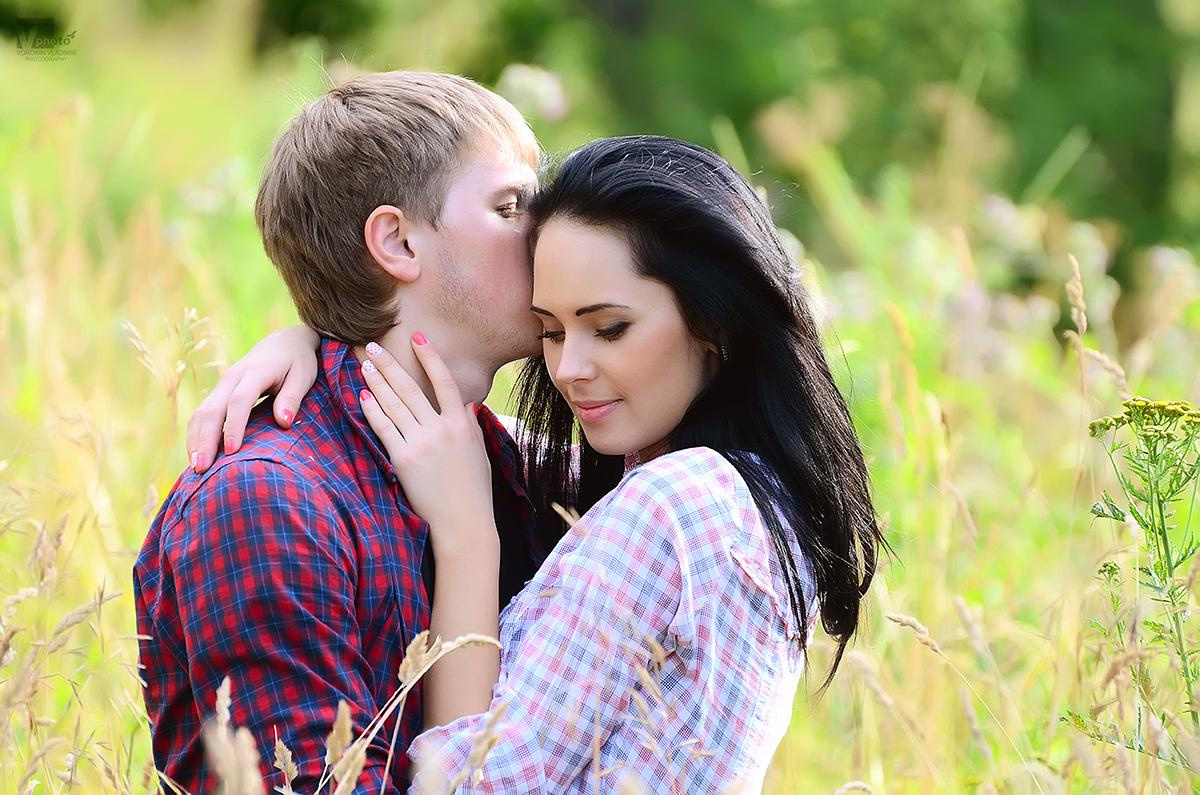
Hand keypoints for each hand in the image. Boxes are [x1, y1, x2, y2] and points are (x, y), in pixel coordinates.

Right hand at [186, 325, 319, 471]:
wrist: (284, 342)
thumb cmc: (297, 362)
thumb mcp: (303, 376)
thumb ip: (292, 398)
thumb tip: (284, 422)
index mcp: (255, 372)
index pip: (239, 401)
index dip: (234, 426)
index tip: (231, 451)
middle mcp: (232, 377)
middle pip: (212, 409)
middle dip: (205, 440)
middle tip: (202, 469)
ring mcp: (222, 384)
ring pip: (201, 412)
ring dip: (195, 439)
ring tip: (195, 468)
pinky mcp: (219, 392)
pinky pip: (202, 414)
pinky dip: (196, 434)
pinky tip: (196, 455)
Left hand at [358, 334, 497, 560]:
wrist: (463, 523)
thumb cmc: (473, 491)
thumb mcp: (478, 453)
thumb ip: (470, 425)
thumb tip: (466, 402)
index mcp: (461, 424)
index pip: (444, 381)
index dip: (430, 357)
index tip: (417, 338)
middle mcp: (441, 429)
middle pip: (410, 388)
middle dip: (390, 364)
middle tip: (373, 345)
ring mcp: (422, 443)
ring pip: (394, 404)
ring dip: (376, 382)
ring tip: (364, 365)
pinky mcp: (404, 459)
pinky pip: (384, 428)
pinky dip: (372, 411)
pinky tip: (362, 397)